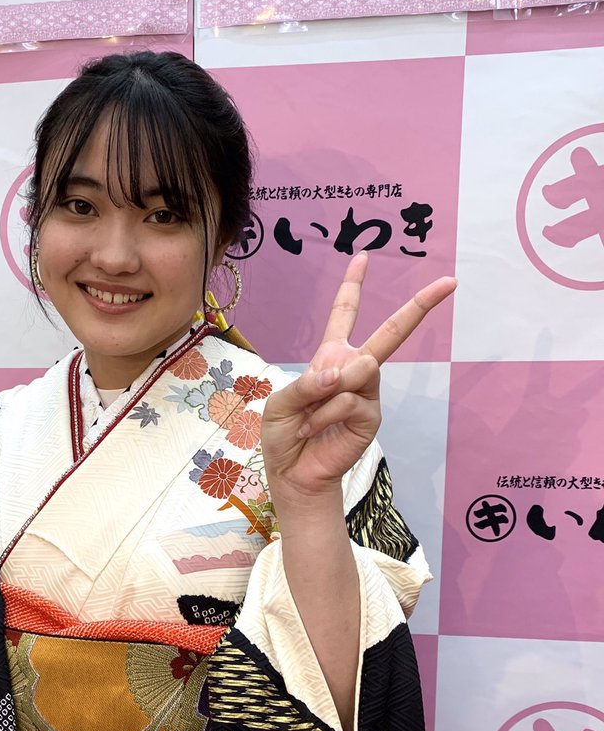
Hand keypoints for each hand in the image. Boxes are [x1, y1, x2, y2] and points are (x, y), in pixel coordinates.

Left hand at [261, 253, 455, 500]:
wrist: (293, 473)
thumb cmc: (285, 435)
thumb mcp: (281, 403)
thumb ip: (306, 383)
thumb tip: (343, 373)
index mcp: (330, 357)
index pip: (344, 314)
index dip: (353, 286)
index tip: (364, 257)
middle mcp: (354, 370)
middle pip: (390, 333)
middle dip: (419, 306)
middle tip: (449, 282)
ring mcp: (367, 393)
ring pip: (359, 370)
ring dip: (325, 394)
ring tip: (307, 419)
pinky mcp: (371, 417)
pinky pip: (350, 401)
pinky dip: (325, 413)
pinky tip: (314, 429)